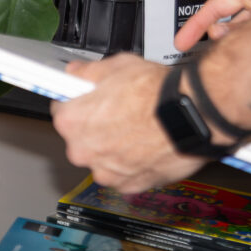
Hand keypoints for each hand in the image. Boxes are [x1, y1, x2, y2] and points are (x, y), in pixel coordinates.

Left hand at [50, 54, 205, 192]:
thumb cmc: (155, 93)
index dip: (76, 103)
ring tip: (135, 130)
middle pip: (80, 137)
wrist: (190, 116)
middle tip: (117, 113)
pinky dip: (131, 164)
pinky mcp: (129, 185)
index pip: (60, 111)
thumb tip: (76, 73)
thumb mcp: (116, 65)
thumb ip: (87, 72)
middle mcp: (82, 150)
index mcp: (71, 121)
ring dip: (112, 148)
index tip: (87, 101)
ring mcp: (105, 171)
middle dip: (94, 127)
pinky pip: (123, 174)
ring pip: (101, 158)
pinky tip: (144, 147)